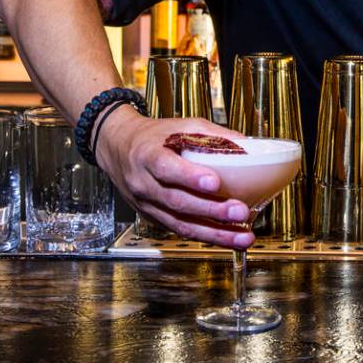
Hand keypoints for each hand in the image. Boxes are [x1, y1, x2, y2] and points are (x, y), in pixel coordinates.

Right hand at [95, 105, 254, 248]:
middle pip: (177, 201)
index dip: (190, 177)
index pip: (166, 168)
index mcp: (148, 155)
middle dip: (212, 210)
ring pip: (180, 224)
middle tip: (240, 211)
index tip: (214, 183)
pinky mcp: (153, 217)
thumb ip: (211, 134)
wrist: (117, 148)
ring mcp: (147, 204)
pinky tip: (228, 237)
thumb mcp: (179, 125)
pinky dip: (206, 236)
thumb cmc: (151, 137)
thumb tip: (244, 143)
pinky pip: (179, 230)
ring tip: (242, 236)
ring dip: (214, 233)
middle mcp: (144, 183)